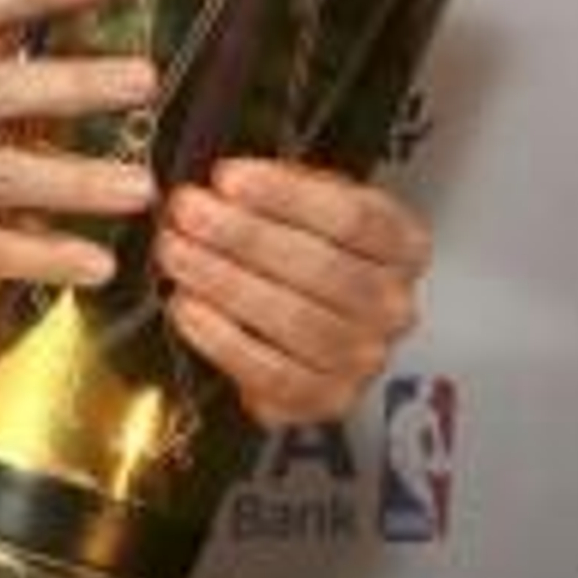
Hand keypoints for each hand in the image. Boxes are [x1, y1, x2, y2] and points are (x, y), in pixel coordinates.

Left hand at [156, 158, 431, 427]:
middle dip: (241, 236)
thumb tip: (221, 182)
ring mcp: (364, 358)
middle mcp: (392, 305)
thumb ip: (277, 187)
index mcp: (403, 245)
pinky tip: (186, 306)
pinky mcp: (327, 399)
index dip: (284, 194)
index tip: (226, 177)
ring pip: (295, 320)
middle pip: (320, 269)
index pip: (352, 216)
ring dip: (223, 282)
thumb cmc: (306, 245)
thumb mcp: (308, 199)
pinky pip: (272, 374)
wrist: (317, 318)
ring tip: (174, 252)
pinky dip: (222, 338)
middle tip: (185, 213)